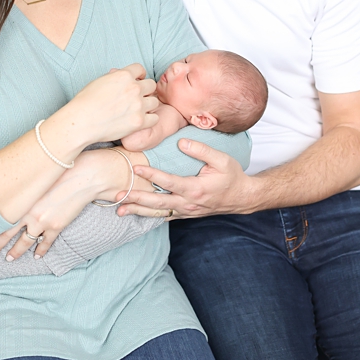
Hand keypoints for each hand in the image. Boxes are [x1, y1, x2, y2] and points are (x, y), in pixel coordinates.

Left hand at [0, 148, 133, 259]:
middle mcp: (28, 214)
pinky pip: (46, 242)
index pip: (0, 219)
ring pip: (25, 241)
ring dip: (16, 251)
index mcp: (21, 201)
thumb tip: (15, 187)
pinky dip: (41, 249)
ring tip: (10, 258)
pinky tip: (37, 255)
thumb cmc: (61, 172)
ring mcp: (42, 222)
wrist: (83, 178)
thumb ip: (25, 186)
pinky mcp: (56, 227)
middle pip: (7, 234)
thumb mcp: (37, 178)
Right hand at [64, 63, 158, 145]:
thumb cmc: (85, 102)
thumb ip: (113, 77)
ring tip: (137, 110)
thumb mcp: (98, 81)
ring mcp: (138, 105)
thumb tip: (119, 73)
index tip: (137, 81)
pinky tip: (140, 120)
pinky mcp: (139, 121)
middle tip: (137, 98)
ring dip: (148, 105)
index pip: (140, 69)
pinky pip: (155, 118)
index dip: (138, 76)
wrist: (81, 122)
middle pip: (151, 85)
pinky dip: (149, 120)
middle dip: (145, 90)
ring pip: (155, 101)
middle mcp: (134, 88)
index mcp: (124, 76)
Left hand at [121, 138, 259, 218]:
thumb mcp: (223, 160)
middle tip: (118, 195)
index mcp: (195, 189)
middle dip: (136, 199)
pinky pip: (165, 217)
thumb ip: (202, 150)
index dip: (151, 175)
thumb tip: (181, 142)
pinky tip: (137, 213)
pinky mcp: (186, 214)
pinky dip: (149, 216)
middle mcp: (188, 203)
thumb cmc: (232, 176)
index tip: (136, 168)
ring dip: (138, 211)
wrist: (242, 197)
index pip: (168, 182)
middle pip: (157, 202)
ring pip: (158, 213)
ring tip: (120, 210)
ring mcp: (186, 211)